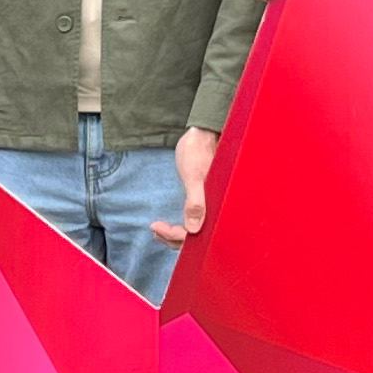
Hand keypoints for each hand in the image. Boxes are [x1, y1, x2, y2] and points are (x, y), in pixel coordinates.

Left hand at [159, 124, 221, 244]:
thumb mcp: (195, 176)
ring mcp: (211, 205)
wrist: (203, 134)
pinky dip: (183, 226)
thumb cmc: (198, 151)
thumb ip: (195, 203)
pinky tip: (171, 223)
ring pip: (196, 230)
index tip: (156, 227)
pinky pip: (196, 220)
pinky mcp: (206, 201)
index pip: (195, 233)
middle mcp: (215, 208)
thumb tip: (193, 229)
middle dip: (174, 238)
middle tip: (155, 230)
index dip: (174, 234)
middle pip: (196, 237)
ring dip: (177, 235)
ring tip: (159, 231)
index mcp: (216, 205)